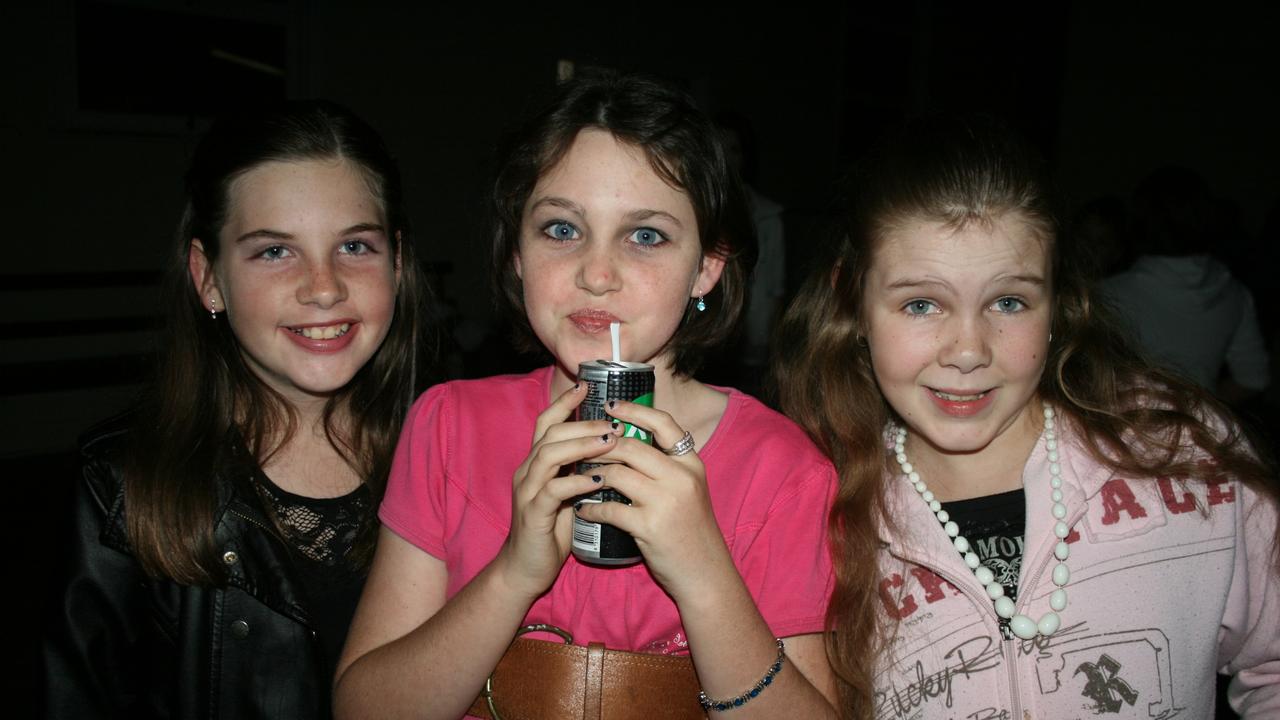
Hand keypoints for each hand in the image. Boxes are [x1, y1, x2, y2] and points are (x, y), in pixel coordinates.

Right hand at [494, 382, 620, 600]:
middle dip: (584, 423)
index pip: (548, 422)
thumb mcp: (566, 493)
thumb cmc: (551, 528)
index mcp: (536, 462)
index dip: (565, 402)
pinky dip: (576, 482)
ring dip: (582, 446)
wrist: (525, 568)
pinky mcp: (533, 514)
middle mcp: (528, 471)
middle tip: (614, 422)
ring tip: (610, 443)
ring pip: (550, 455)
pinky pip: (553, 490)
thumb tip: (611, 448)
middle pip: (551, 433)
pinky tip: (598, 481)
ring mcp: (527, 491)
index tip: (588, 385)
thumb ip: (579, 470)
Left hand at [573, 401, 734, 601]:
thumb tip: (629, 442)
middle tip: (582, 447)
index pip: (663, 423)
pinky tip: (582, 508)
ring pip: (615, 474)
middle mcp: (681, 477)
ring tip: (578, 476)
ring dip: (592, 474)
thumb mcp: (689, 489)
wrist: (705, 572)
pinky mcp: (649, 527)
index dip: (634, 411)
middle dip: (601, 446)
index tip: (610, 405)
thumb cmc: (692, 530)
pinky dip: (590, 507)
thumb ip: (666, 466)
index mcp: (691, 463)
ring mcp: (665, 501)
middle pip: (631, 447)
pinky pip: (609, 508)